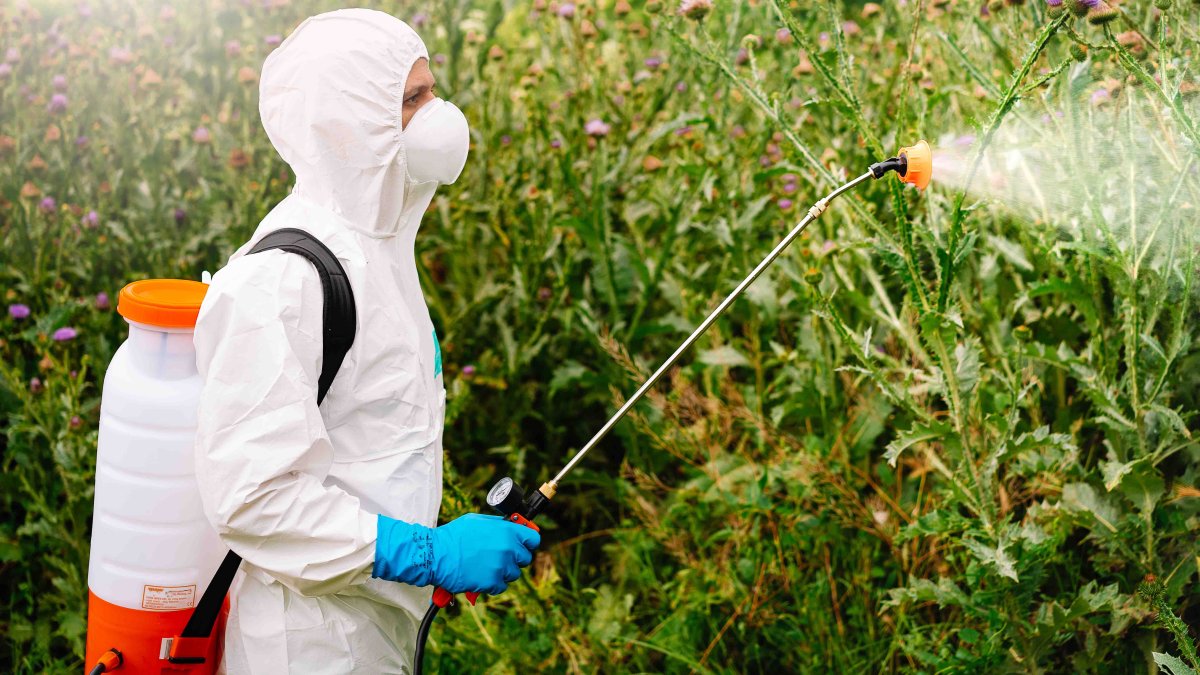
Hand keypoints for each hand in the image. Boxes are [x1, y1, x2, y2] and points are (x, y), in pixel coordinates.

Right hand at [372, 513, 540, 595]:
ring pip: (513, 574)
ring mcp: (501, 567)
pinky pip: (501, 586)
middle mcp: (508, 548)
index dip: (528, 542)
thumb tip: (511, 525)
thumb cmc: (454, 536)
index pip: (533, 539)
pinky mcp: (492, 583)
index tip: (524, 544)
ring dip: (503, 571)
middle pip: (525, 558)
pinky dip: (492, 584)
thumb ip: (498, 524)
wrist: (436, 555)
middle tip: (499, 557)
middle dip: (514, 558)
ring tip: (485, 566)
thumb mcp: (478, 521)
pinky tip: (480, 575)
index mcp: (507, 531)